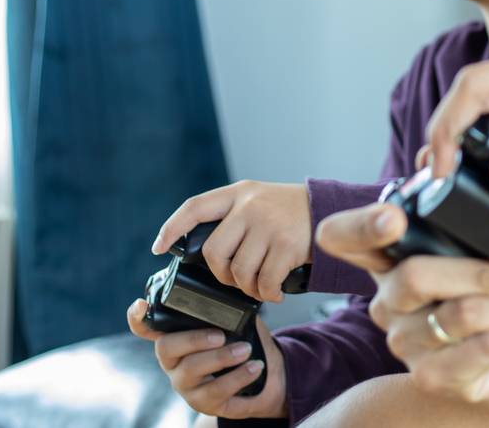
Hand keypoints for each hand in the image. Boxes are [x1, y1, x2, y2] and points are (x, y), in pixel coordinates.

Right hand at [126, 299, 285, 418]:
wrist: (264, 380)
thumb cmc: (241, 344)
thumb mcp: (234, 323)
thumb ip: (225, 309)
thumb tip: (233, 292)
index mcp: (175, 336)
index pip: (146, 327)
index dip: (138, 317)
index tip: (142, 304)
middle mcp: (173, 362)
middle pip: (167, 348)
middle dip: (194, 339)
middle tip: (221, 335)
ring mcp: (185, 384)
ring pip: (192, 369)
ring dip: (221, 357)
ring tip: (246, 350)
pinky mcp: (203, 402)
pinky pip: (216, 390)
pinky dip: (239, 376)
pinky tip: (254, 366)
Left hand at [153, 181, 310, 301]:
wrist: (331, 210)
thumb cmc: (289, 212)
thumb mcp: (259, 200)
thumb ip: (233, 216)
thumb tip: (201, 253)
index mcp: (239, 193)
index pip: (195, 207)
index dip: (172, 228)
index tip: (157, 248)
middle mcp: (250, 206)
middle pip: (213, 252)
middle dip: (221, 274)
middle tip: (235, 279)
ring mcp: (268, 225)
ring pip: (239, 272)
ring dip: (248, 287)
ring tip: (260, 285)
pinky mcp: (287, 245)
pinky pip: (264, 282)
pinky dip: (267, 294)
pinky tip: (275, 291)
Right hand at [315, 204, 488, 412]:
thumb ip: (471, 196)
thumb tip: (438, 154)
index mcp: (394, 257)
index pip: (344, 236)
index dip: (360, 226)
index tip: (393, 219)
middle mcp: (389, 299)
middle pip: (415, 275)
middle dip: (478, 272)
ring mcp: (406, 341)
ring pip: (457, 314)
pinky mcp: (431, 377)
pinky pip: (474, 352)